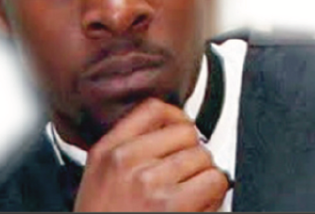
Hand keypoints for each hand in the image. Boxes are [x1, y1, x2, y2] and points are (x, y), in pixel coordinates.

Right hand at [73, 98, 228, 211]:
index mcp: (107, 150)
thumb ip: (126, 148)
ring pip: (203, 156)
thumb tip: (171, 129)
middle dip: (191, 151)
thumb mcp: (100, 177)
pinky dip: (214, 193)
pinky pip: (214, 180)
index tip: (181, 128)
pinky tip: (199, 204)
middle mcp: (126, 161)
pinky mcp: (173, 205)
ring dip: (204, 174)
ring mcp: (150, 182)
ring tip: (189, 192)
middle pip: (185, 131)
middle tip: (185, 172)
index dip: (176, 116)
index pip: (152, 109)